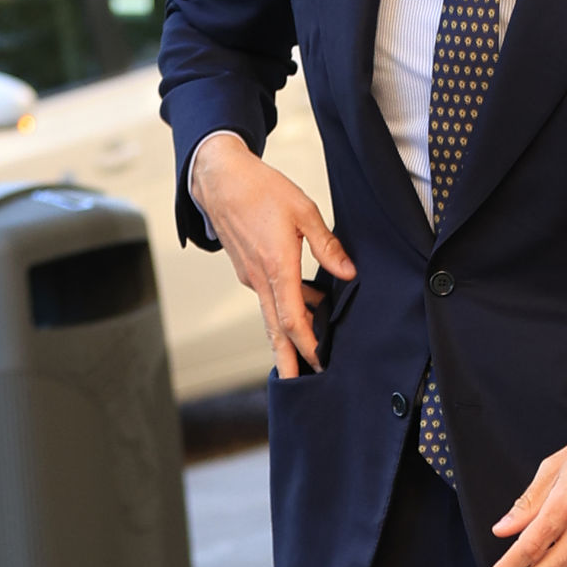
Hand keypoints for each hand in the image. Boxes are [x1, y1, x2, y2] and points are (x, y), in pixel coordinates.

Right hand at [190, 134, 352, 377]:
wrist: (218, 177)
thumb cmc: (261, 189)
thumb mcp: (304, 210)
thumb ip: (327, 245)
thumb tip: (348, 273)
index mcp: (276, 266)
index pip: (293, 318)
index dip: (307, 344)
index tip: (319, 364)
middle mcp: (259, 278)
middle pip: (275, 329)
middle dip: (287, 361)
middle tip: (297, 389)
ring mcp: (250, 276)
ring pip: (272, 314)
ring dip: (289, 336)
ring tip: (308, 357)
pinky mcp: (247, 269)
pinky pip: (269, 297)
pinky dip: (284, 310)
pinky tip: (306, 309)